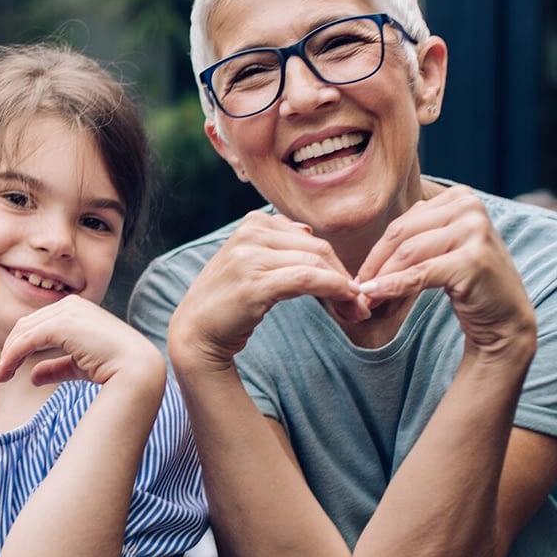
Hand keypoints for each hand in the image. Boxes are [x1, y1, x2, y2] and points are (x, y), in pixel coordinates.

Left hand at [0, 296, 163, 389]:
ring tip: (0, 376)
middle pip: (25, 325)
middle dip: (9, 349)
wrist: (135, 369)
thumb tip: (31, 377)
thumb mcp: (77, 366)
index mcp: (76, 309)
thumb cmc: (112, 369)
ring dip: (7, 355)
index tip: (9, 367)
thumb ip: (55, 367)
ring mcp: (67, 312)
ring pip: (23, 331)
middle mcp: (70, 305)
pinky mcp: (62, 324)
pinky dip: (13, 356)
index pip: (36, 324)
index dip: (18, 345)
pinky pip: (27, 340)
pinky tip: (7, 372)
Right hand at [167, 211, 367, 373]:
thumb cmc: (227, 303)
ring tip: (355, 310)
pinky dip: (333, 289)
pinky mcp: (255, 283)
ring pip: (315, 263)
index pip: (309, 238)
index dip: (335, 263)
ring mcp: (250, 257)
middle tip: (360, 304)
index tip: (350, 289)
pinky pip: (307, 279)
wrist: (195, 332)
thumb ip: (276, 245)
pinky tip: (346, 302)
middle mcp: (250, 234)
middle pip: (317, 248)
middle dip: (344, 276)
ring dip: (343, 287)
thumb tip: (309, 232)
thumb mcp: (250, 264)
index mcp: (252, 223)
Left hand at [354, 186, 535, 358]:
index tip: (361, 274)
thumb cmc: (469, 284)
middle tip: (356, 287)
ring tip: (363, 296)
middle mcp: (470, 207)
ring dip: (381, 277)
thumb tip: (366, 252)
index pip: (404, 221)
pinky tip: (376, 296)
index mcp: (460, 197)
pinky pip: (421, 273)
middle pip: (403, 233)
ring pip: (409, 252)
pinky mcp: (473, 259)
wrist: (505, 318)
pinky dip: (394, 286)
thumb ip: (414, 236)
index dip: (378, 249)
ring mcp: (475, 231)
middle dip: (375, 262)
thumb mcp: (443, 248)